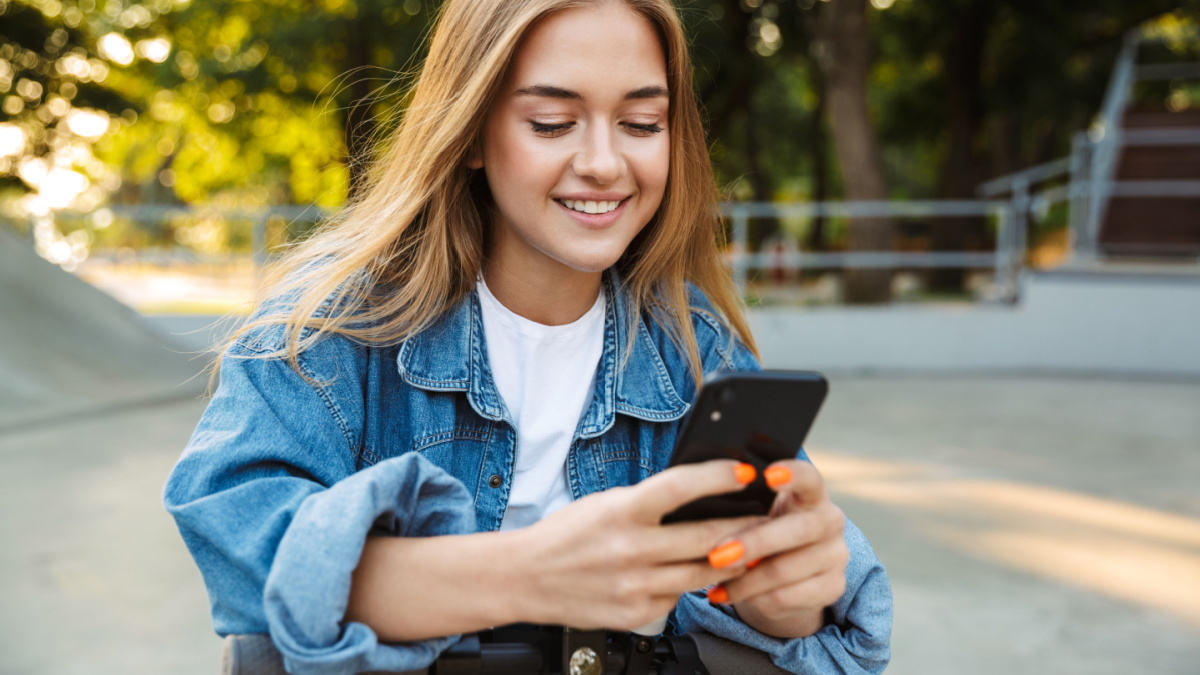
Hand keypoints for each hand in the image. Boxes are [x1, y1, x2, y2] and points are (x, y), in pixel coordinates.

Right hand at [507, 460, 765, 630]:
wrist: (524, 577)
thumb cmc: (565, 535)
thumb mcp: (605, 505)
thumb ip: (649, 503)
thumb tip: (699, 496)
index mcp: (621, 512)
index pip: (680, 488)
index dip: (718, 477)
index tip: (745, 472)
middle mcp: (629, 550)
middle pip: (705, 537)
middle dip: (744, 527)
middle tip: (767, 517)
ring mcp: (634, 586)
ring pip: (702, 573)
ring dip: (730, 559)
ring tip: (746, 547)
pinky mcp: (635, 614)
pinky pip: (677, 597)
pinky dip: (689, 584)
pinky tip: (694, 573)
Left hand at [703, 459, 847, 637]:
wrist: (784, 576)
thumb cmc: (762, 532)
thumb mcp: (756, 514)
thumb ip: (744, 509)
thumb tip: (706, 509)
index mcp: (812, 493)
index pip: (809, 477)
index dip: (792, 474)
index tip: (767, 474)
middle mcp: (831, 520)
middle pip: (798, 529)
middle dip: (755, 543)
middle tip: (717, 555)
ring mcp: (837, 556)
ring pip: (786, 570)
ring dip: (745, 580)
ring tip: (715, 584)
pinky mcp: (833, 588)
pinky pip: (787, 596)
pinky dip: (754, 599)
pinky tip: (730, 594)